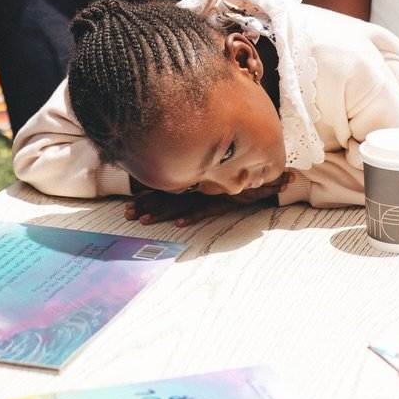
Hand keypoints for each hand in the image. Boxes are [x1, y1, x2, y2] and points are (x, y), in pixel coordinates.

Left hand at [124, 173, 288, 225]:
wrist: (271, 175)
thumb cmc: (242, 179)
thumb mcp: (218, 181)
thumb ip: (203, 183)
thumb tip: (177, 198)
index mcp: (192, 182)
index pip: (164, 190)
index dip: (146, 199)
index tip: (128, 208)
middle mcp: (197, 185)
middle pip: (167, 197)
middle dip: (146, 205)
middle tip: (127, 214)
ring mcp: (208, 192)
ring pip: (181, 203)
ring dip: (161, 212)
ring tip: (144, 221)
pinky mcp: (223, 200)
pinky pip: (205, 210)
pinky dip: (192, 216)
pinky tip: (179, 224)